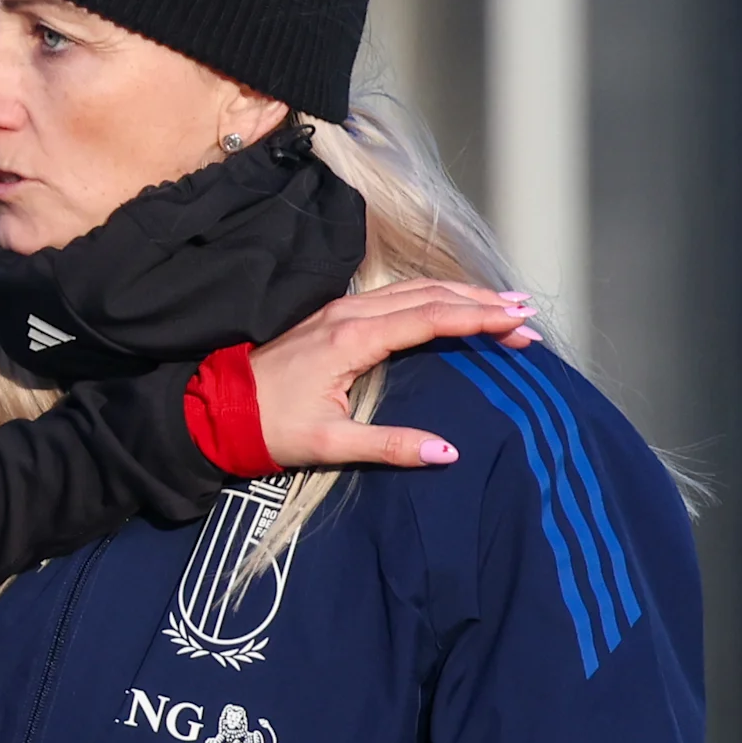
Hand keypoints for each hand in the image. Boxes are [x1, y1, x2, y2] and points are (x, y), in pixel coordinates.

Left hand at [250, 280, 537, 470]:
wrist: (215, 409)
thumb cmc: (268, 428)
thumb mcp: (330, 446)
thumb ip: (391, 447)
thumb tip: (448, 453)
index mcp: (353, 337)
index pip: (431, 317)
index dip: (480, 319)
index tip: (519, 324)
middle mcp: (350, 312)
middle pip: (430, 295)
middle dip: (482, 304)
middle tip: (526, 316)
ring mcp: (341, 308)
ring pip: (413, 289)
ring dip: (461, 295)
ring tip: (504, 305)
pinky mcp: (334, 314)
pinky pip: (395, 295)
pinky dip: (433, 296)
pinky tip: (453, 303)